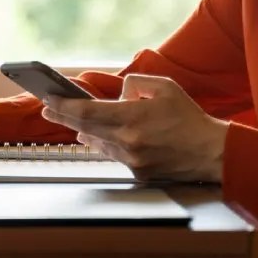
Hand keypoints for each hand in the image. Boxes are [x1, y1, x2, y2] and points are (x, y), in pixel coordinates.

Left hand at [39, 74, 228, 182]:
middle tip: (47, 108)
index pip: (87, 111)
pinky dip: (106, 143)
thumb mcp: (164, 87)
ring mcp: (132, 160)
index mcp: (132, 117)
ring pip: (98, 143)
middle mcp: (128, 141)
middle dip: (63, 116)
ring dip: (84, 131)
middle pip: (84, 128)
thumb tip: (118, 94)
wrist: (210, 152)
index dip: (63, 105)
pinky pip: (113, 155)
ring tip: (72, 121)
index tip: (48, 99)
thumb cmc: (189, 118)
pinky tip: (100, 136)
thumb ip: (135, 84)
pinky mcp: (138, 173)